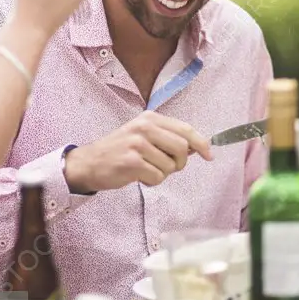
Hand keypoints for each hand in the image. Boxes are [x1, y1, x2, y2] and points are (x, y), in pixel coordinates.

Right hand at [64, 111, 211, 193]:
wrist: (89, 163)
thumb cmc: (119, 150)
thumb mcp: (143, 135)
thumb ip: (167, 138)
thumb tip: (196, 147)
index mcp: (150, 118)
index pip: (185, 129)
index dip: (201, 143)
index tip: (208, 155)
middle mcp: (144, 127)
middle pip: (182, 148)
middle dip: (180, 163)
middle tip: (168, 167)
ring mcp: (137, 144)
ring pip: (170, 166)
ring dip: (162, 174)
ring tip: (146, 170)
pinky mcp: (132, 162)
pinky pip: (157, 177)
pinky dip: (152, 181)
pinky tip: (138, 176)